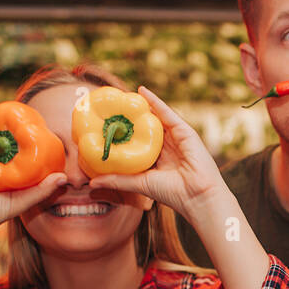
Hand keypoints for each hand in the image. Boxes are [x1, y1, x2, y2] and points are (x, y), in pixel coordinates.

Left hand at [88, 86, 224, 220]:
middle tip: (112, 104)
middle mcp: (167, 147)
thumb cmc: (172, 194)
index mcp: (158, 159)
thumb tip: (91, 182)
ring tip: (123, 95)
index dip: (124, 132)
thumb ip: (117, 180)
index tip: (107, 123)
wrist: (198, 196)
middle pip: (146, 127)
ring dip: (140, 106)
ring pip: (155, 117)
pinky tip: (141, 91)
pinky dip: (155, 101)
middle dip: (130, 116)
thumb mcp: (139, 183)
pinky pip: (167, 113)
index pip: (138, 141)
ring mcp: (176, 138)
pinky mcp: (185, 131)